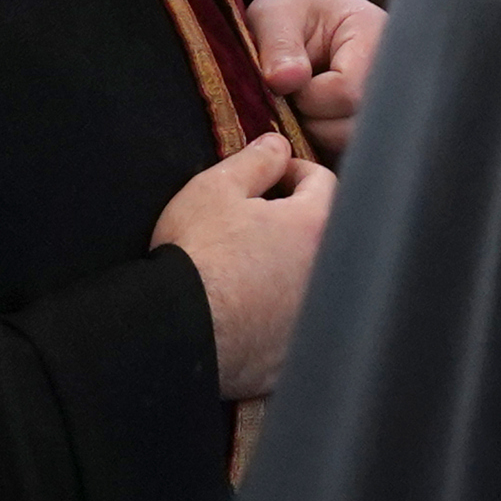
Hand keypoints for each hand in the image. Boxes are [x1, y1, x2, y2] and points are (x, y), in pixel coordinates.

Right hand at [150, 133, 334, 397]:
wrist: (172, 331)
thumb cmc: (196, 255)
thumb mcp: (215, 190)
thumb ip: (255, 160)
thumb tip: (277, 145)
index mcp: (317, 224)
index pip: (323, 182)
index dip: (293, 172)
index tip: (268, 177)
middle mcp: (327, 270)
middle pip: (320, 232)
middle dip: (294, 222)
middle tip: (254, 223)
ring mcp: (312, 316)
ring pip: (308, 281)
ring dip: (287, 271)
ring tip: (247, 269)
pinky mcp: (291, 355)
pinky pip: (290, 327)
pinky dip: (275, 318)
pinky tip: (246, 313)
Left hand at [247, 0, 383, 162]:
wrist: (307, 20)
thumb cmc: (294, 13)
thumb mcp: (276, 14)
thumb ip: (279, 44)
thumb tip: (285, 81)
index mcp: (376, 35)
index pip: (349, 91)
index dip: (309, 98)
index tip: (286, 84)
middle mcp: (396, 71)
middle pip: (357, 124)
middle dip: (313, 120)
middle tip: (292, 99)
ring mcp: (391, 98)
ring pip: (355, 141)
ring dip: (318, 134)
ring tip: (303, 107)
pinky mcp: (379, 119)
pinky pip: (353, 148)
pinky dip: (325, 142)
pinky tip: (314, 119)